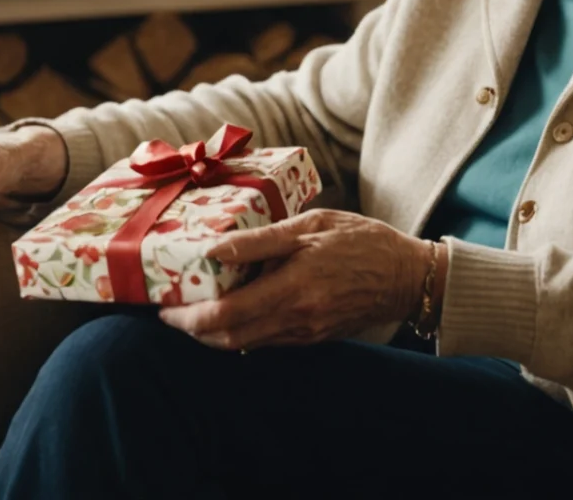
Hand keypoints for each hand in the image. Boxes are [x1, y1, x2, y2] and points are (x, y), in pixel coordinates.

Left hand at [158, 209, 430, 351]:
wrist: (407, 276)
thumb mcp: (310, 226)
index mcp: (293, 289)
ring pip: (246, 345)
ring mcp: (305, 333)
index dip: (188, 318)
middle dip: (193, 330)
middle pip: (229, 339)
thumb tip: (214, 249)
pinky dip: (242, 330)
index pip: (226, 317)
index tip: (166, 307)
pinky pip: (267, 341)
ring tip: (194, 308)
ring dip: (215, 333)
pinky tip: (233, 308)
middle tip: (171, 311)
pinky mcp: (313, 337)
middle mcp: (296, 319)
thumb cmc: (361, 242)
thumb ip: (260, 241)